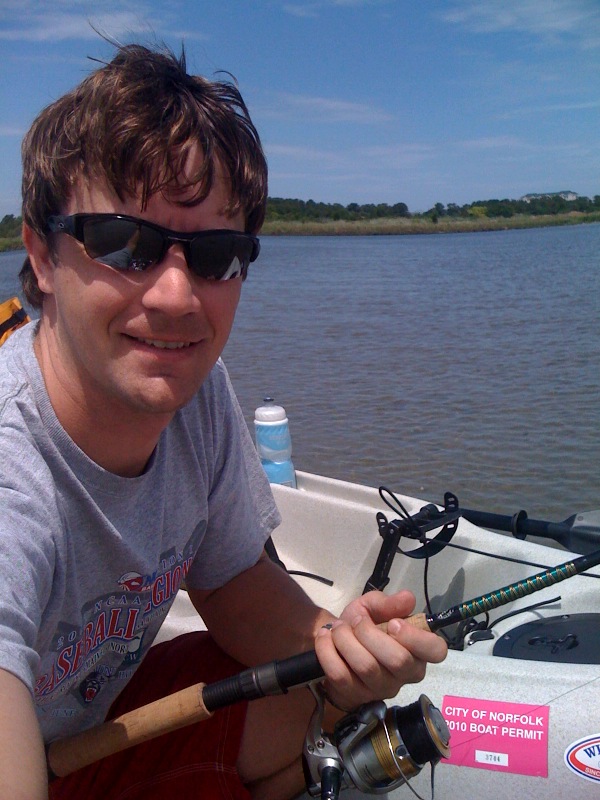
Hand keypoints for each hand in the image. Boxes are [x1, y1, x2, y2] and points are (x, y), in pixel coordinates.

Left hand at [314, 590, 446, 709]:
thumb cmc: (362, 624)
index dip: (416, 638)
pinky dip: (328, 651)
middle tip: (356, 621)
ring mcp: (380, 690)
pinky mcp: (355, 697)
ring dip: (345, 639)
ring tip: (338, 628)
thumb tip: (408, 599)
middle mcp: (404, 675)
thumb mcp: (373, 607)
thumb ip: (389, 603)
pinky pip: (340, 675)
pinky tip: (325, 638)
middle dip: (370, 633)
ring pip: (367, 666)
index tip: (394, 624)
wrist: (335, 641)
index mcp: (417, 651)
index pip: (436, 651)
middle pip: (398, 660)